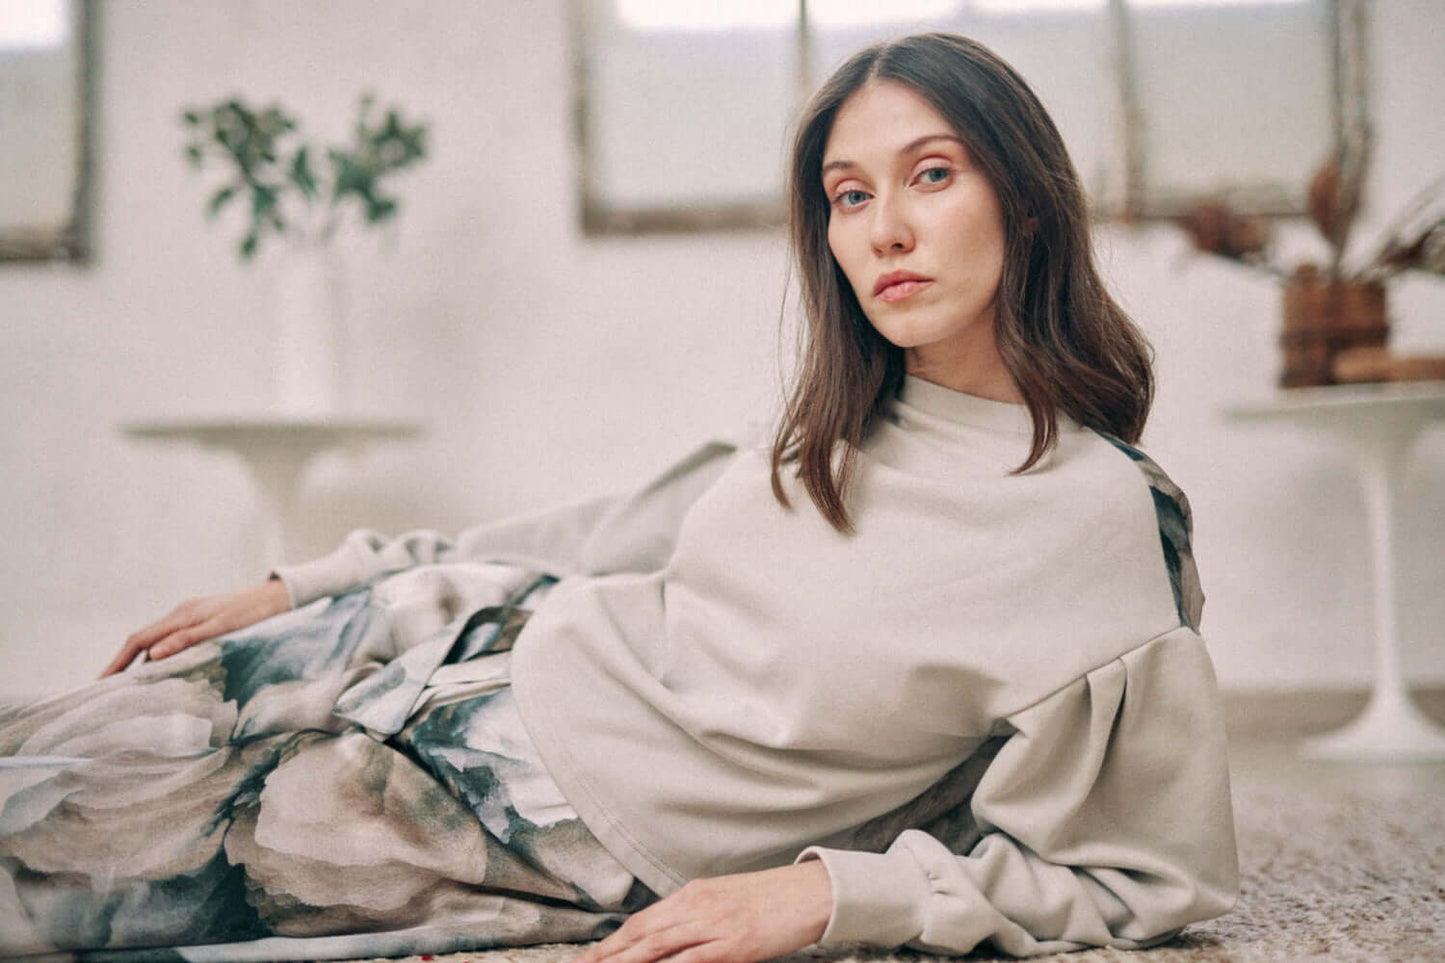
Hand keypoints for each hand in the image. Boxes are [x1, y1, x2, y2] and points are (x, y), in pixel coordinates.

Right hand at [101, 579, 291, 676]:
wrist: (277, 598)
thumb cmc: (253, 614)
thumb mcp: (222, 628)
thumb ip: (188, 640)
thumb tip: (153, 656)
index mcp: (182, 615)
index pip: (138, 640)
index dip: (118, 662)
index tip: (101, 683)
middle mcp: (181, 614)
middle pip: (142, 642)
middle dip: (122, 665)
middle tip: (106, 691)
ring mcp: (190, 618)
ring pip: (156, 642)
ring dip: (139, 663)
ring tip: (127, 688)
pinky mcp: (200, 623)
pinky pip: (170, 641)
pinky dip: (159, 658)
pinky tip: (160, 673)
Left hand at [575, 861, 831, 962]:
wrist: (811, 893)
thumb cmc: (772, 899)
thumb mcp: (726, 899)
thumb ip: (696, 916)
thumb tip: (668, 937)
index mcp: (693, 894)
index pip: (643, 920)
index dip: (614, 941)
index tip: (592, 956)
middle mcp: (697, 906)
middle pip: (642, 933)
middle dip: (610, 954)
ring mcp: (715, 925)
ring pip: (658, 946)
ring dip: (627, 962)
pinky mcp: (735, 945)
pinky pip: (692, 960)